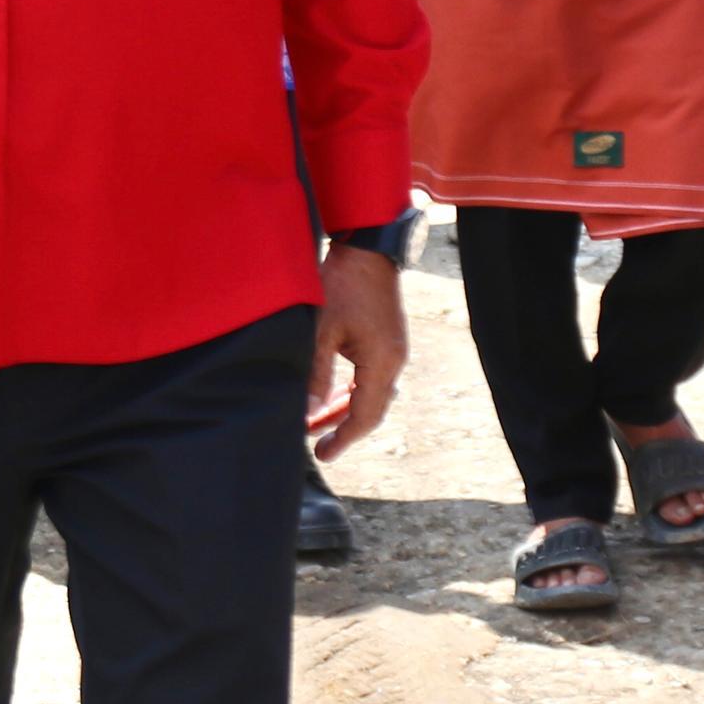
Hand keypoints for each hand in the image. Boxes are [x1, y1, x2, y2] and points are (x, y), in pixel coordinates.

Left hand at [306, 244, 408, 460]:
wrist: (368, 249)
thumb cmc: (343, 285)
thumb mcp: (322, 331)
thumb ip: (317, 373)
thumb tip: (310, 410)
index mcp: (381, 362)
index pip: (364, 415)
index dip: (343, 438)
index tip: (323, 454)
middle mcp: (393, 361)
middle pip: (371, 409)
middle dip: (343, 428)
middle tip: (317, 445)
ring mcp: (393, 350)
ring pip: (370, 394)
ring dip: (345, 409)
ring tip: (316, 421)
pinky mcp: (387, 340)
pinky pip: (372, 377)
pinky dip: (352, 391)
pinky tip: (333, 394)